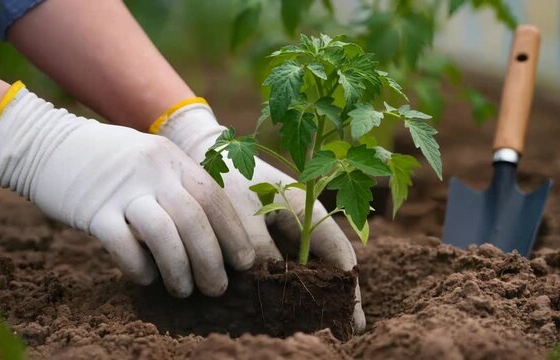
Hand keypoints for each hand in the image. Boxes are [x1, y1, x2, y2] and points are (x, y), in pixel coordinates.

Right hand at [0, 86, 254, 296]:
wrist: (47, 144)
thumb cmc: (111, 162)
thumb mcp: (151, 159)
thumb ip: (179, 186)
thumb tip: (213, 235)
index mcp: (171, 159)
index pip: (213, 197)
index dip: (233, 233)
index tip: (244, 263)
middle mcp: (151, 170)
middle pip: (194, 218)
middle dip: (212, 259)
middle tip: (218, 289)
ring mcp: (121, 188)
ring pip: (162, 233)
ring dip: (179, 269)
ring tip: (185, 291)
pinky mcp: (92, 209)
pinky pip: (122, 244)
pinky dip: (139, 266)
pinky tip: (145, 277)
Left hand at [156, 100, 365, 331]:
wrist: (206, 153)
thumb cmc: (226, 177)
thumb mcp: (241, 212)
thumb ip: (258, 249)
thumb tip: (271, 286)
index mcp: (307, 210)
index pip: (340, 255)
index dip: (348, 288)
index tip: (353, 320)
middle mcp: (303, 222)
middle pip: (328, 265)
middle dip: (335, 296)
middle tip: (342, 332)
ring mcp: (287, 230)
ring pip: (307, 268)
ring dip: (312, 293)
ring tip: (319, 325)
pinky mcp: (269, 236)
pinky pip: (285, 265)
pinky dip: (288, 284)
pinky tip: (287, 306)